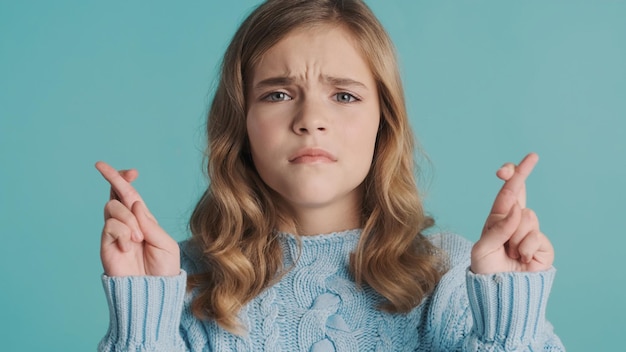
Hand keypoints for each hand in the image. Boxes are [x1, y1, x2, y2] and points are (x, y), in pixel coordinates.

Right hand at [95, 161, 179, 276]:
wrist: (152, 292)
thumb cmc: (163, 270)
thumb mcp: (165, 244)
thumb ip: (150, 224)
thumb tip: (136, 203)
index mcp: (144, 220)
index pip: (132, 196)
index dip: (127, 181)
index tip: (131, 171)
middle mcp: (128, 223)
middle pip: (116, 194)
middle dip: (112, 178)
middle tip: (102, 167)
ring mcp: (116, 233)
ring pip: (113, 207)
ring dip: (127, 218)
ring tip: (138, 238)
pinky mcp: (107, 244)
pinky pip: (110, 226)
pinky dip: (122, 233)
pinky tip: (128, 247)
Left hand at [471, 153, 553, 273]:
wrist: (501, 291)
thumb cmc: (486, 269)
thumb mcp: (483, 249)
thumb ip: (498, 230)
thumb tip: (517, 210)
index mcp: (497, 218)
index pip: (506, 193)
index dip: (511, 176)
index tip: (510, 166)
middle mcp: (514, 221)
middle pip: (521, 193)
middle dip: (523, 172)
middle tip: (532, 156)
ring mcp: (530, 232)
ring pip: (527, 217)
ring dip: (515, 236)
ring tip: (510, 252)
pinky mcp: (543, 245)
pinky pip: (535, 236)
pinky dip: (525, 248)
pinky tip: (521, 259)